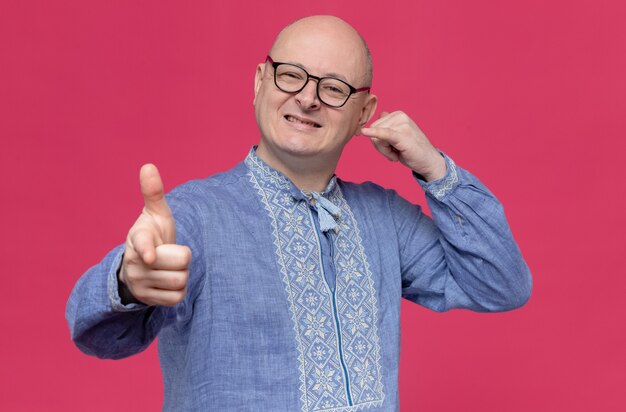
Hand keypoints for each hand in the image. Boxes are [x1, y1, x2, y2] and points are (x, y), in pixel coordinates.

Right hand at [118, 164, 190, 305]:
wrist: (141, 267)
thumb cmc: (153, 235)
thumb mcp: (155, 215)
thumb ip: (153, 193)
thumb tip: (148, 166)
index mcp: (137, 238)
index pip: (143, 245)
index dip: (149, 250)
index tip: (151, 256)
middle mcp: (134, 262)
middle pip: (181, 262)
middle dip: (183, 257)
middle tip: (172, 254)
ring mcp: (139, 282)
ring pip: (180, 281)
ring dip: (181, 275)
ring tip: (169, 268)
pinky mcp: (147, 300)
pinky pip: (177, 298)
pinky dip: (178, 291)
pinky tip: (168, 283)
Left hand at [361, 111, 446, 181]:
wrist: (428, 161)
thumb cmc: (412, 149)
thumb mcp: (398, 135)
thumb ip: (390, 125)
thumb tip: (382, 113)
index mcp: (397, 114)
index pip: (374, 126)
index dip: (379, 141)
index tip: (392, 147)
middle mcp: (399, 116)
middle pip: (374, 131)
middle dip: (381, 146)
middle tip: (396, 151)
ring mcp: (402, 124)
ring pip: (377, 139)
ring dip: (385, 151)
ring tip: (399, 152)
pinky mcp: (402, 135)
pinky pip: (384, 134)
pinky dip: (374, 134)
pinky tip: (364, 132)